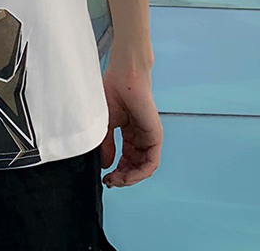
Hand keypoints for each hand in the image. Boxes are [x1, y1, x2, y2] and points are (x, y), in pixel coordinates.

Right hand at [101, 65, 161, 187]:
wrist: (124, 78)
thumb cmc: (112, 93)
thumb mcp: (104, 124)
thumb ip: (106, 145)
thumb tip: (106, 166)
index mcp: (128, 132)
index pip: (125, 158)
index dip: (115, 170)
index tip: (103, 176)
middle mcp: (140, 137)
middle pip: (134, 166)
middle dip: (122, 177)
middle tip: (109, 181)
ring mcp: (148, 138)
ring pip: (143, 167)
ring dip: (130, 178)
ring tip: (115, 180)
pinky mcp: (155, 137)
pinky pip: (151, 163)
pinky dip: (140, 173)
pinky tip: (126, 176)